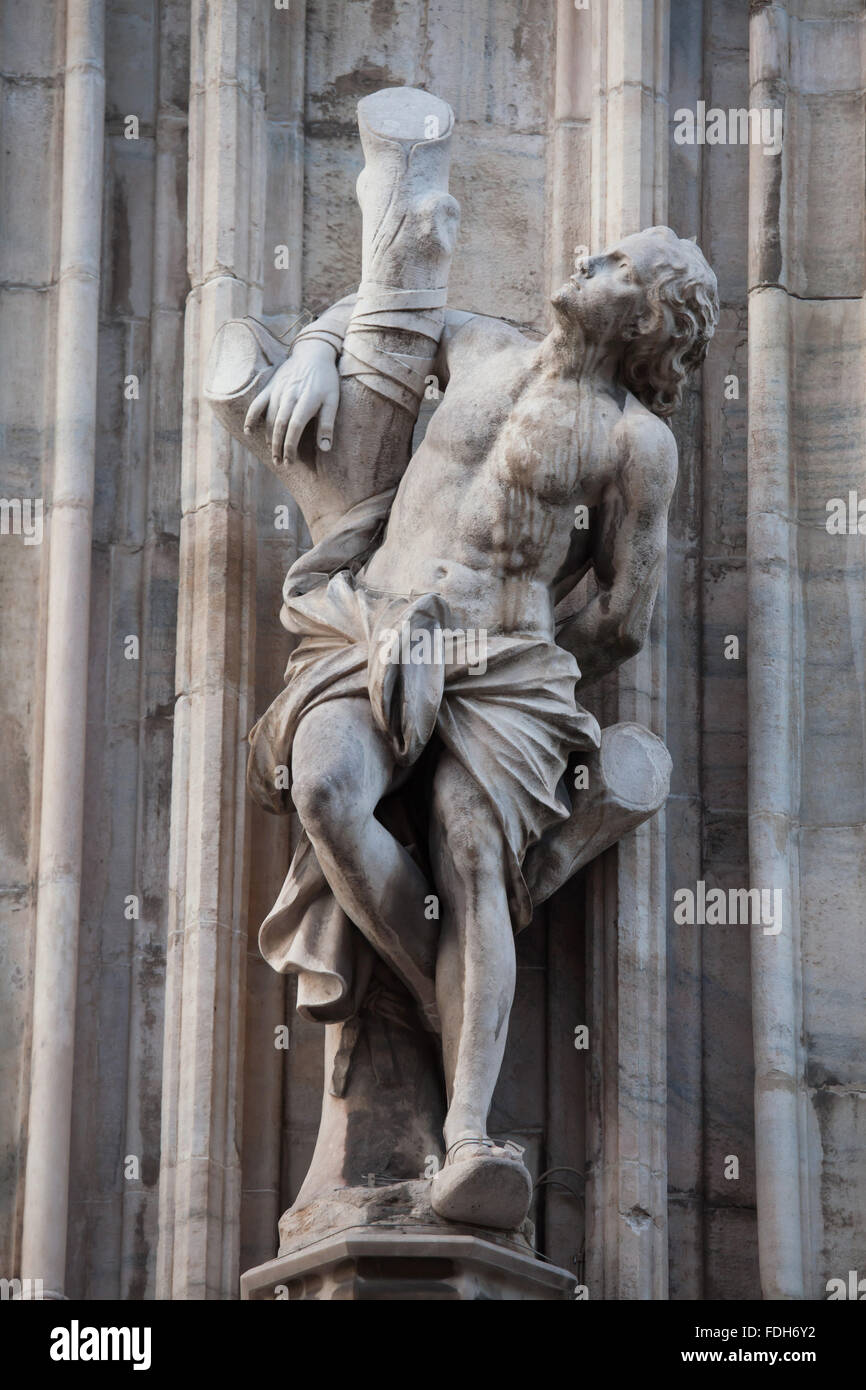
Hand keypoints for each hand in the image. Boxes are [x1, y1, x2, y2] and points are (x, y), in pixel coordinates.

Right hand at [244, 339, 339, 464]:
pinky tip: (249, 432)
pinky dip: (252, 418)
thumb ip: (327, 424)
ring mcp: (277, 391)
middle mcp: (289, 396)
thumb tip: (325, 448)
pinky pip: (257, 404)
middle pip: (280, 425)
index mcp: (306, 400)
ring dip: (269, 438)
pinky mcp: (270, 388)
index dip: (290, 445)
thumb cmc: (326, 380)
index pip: (295, 427)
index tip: (290, 461)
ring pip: (269, 418)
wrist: (312, 353)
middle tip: (280, 463)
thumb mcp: (333, 400)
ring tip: (272, 454)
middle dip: (278, 446)